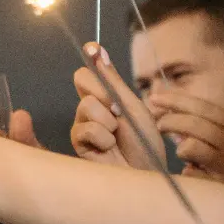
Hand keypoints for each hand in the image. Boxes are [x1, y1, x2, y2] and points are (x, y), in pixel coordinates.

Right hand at [69, 43, 163, 169]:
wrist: (145, 174)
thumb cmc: (144, 143)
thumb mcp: (133, 107)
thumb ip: (113, 80)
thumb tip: (98, 50)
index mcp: (105, 96)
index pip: (90, 69)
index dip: (91, 57)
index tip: (92, 48)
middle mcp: (90, 107)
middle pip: (82, 79)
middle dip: (104, 93)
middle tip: (118, 111)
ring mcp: (82, 123)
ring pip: (86, 105)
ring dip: (108, 121)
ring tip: (117, 138)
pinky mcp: (78, 143)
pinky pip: (86, 128)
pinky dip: (103, 138)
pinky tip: (108, 149)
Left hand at [148, 91, 223, 181]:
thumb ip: (203, 120)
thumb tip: (163, 107)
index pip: (203, 106)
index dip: (175, 100)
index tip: (154, 98)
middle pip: (193, 124)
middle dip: (169, 121)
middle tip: (159, 125)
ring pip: (189, 147)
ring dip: (180, 150)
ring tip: (183, 152)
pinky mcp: (221, 187)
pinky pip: (189, 173)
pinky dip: (187, 172)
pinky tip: (194, 173)